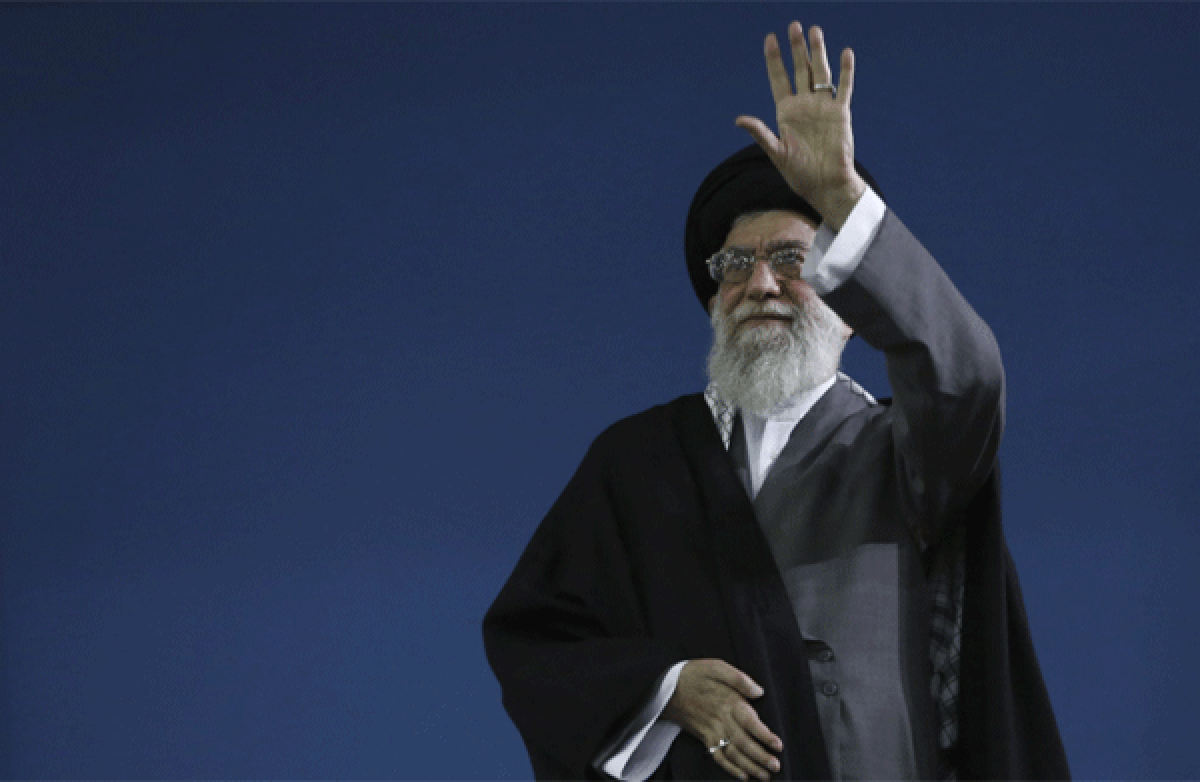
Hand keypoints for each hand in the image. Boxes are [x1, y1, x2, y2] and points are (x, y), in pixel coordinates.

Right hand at [663, 659, 782, 780]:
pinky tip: (743, 776)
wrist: (667, 687)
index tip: (778, 745)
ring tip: (765, 776)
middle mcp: (721, 720)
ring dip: (749, 766)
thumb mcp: (716, 667)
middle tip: (776, 766)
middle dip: (760, 757)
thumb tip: (759, 691)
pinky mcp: (704, 737)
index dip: (764, 735)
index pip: (750, 722)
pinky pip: (717, 756)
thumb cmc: (695, 675)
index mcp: (727, 702)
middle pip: (743, 742)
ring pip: (732, 753)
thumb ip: (738, 678)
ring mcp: (711, 731)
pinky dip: (730, 769)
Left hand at [736, 22, 865, 229]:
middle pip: (800, 70)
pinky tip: (845, 52)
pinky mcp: (841, 113)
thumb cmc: (799, 174)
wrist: (825, 185)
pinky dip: (845, 71)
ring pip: (820, 73)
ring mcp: (823, 107)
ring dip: (818, 52)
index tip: (770, 38)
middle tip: (793, 25)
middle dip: (796, 48)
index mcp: (785, 113)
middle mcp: (804, 105)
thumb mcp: (776, 153)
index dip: (774, 59)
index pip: (778, 78)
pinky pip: (844, 87)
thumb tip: (739, 119)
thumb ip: (760, 133)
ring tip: (814, 31)